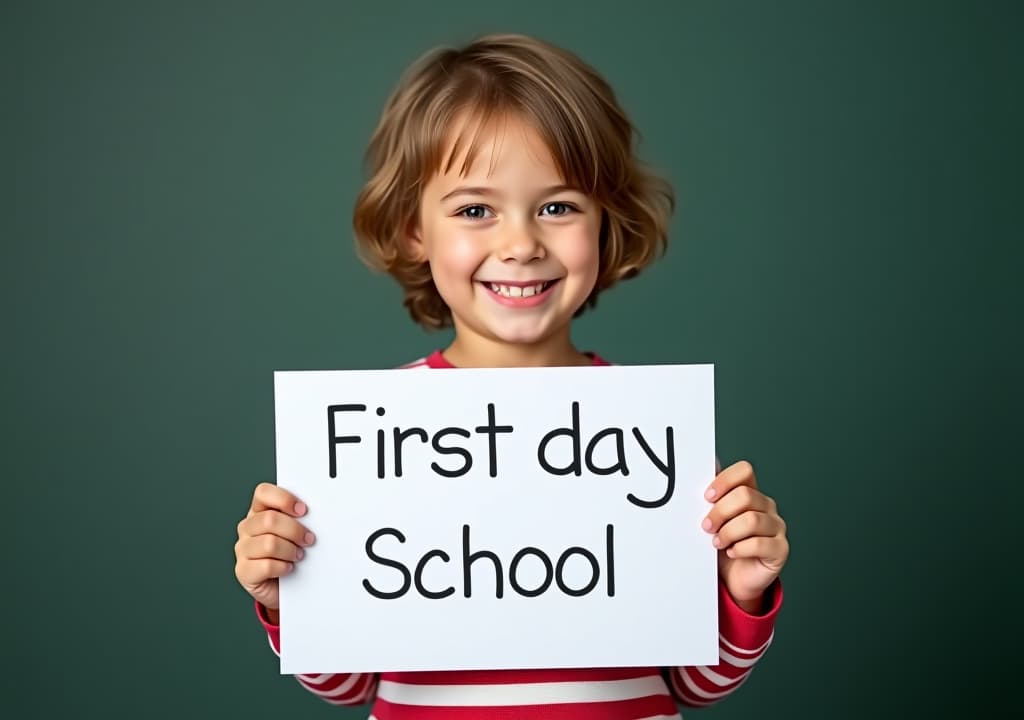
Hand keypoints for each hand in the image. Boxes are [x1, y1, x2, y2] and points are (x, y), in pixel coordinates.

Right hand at [234, 482, 314, 617]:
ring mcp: (242, 549)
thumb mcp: (294, 532)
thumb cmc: (290, 553)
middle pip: (269, 519)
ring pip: (269, 543)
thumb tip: (317, 515)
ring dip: (290, 551)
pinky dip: (283, 567)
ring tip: (298, 555)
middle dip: (295, 530)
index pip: (263, 493)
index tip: (303, 510)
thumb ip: (298, 519)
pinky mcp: (243, 571)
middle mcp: (247, 528)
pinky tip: (288, 568)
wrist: (281, 586)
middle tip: (308, 539)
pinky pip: (266, 565)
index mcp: (259, 511)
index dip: (284, 499)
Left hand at [703, 461, 787, 612]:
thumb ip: (709, 501)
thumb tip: (692, 476)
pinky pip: (760, 544)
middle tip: (706, 526)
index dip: (725, 480)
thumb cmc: (722, 546)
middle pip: (745, 495)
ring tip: (716, 542)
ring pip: (752, 520)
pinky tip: (731, 553)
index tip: (707, 497)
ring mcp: (776, 527)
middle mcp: (766, 506)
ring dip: (728, 532)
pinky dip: (740, 549)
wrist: (734, 578)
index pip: (744, 471)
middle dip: (720, 512)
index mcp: (750, 493)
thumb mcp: (713, 521)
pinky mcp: (780, 549)